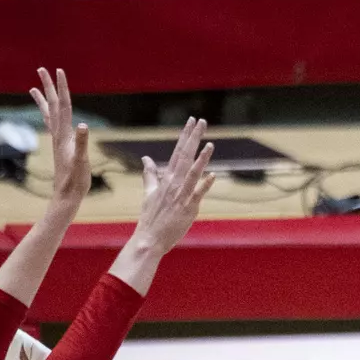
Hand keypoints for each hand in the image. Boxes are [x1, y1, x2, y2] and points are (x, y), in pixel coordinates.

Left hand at [29, 67, 89, 205]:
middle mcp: (58, 134)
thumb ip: (82, 143)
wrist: (66, 196)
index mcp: (64, 135)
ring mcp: (57, 140)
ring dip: (43, 99)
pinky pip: (51, 125)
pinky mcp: (59, 147)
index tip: (59, 71)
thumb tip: (83, 125)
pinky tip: (47, 114)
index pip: (63, 105)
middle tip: (43, 69)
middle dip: (48, 86)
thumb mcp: (82, 161)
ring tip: (34, 87)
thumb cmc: (76, 181)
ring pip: (49, 114)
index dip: (62, 88)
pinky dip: (48, 115)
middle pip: (53, 105)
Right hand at [134, 117, 215, 254]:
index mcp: (166, 178)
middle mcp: (174, 183)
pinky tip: (213, 175)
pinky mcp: (188, 208)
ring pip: (192, 173)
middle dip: (193, 138)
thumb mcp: (149, 192)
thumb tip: (146, 158)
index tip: (192, 121)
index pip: (178, 152)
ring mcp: (181, 195)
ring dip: (201, 159)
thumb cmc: (151, 217)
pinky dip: (204, 185)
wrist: (149, 238)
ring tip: (210, 144)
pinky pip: (197, 194)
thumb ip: (149, 174)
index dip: (185, 136)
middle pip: (185, 156)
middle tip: (202, 121)